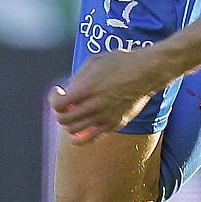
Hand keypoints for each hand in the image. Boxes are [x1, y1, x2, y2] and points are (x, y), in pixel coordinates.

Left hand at [48, 49, 164, 143]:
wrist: (147, 71)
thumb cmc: (120, 62)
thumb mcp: (94, 62)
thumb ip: (77, 78)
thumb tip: (68, 92)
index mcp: (88, 89)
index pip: (58, 105)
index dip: (53, 99)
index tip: (59, 91)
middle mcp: (95, 105)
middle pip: (64, 120)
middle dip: (60, 111)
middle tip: (67, 102)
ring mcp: (105, 117)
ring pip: (74, 131)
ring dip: (70, 122)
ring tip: (76, 111)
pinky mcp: (115, 123)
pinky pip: (91, 139)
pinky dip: (80, 137)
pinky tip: (80, 128)